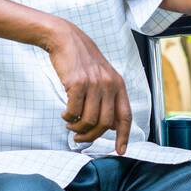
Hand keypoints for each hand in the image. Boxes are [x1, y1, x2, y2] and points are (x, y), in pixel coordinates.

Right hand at [43, 20, 132, 153]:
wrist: (66, 39)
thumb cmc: (82, 61)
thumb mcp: (102, 77)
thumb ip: (108, 99)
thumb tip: (111, 126)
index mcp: (118, 84)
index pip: (125, 116)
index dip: (124, 136)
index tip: (120, 151)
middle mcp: (109, 84)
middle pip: (104, 123)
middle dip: (91, 136)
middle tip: (79, 138)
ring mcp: (94, 84)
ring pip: (88, 120)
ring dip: (77, 128)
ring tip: (70, 125)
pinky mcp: (77, 84)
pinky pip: (73, 112)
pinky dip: (68, 117)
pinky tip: (65, 114)